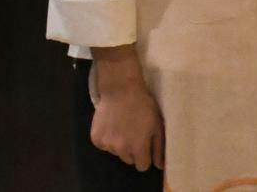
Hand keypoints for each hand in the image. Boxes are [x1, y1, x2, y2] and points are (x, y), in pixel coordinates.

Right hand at [89, 54, 163, 171]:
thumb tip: (160, 165)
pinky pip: (104, 146)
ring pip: (116, 153)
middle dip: (133, 150)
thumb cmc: (143, 106)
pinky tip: (113, 125)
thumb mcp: (157, 124)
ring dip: (120, 144)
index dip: (146, 157)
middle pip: (129, 160)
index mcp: (138, 147)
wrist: (121, 90)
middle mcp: (120, 149)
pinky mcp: (95, 139)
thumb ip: (159, 147)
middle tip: (135, 133)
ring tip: (124, 126)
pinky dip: (108, 139)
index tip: (146, 147)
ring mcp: (106, 145)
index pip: (142, 166)